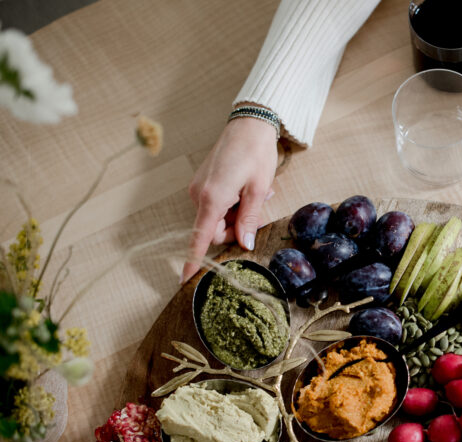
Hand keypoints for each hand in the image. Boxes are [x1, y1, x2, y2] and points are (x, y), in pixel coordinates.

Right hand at [182, 116, 278, 282]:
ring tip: (255, 194)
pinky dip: (231, 204)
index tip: (185, 280)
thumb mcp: (259, 190)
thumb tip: (244, 244)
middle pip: (214, 231)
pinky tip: (246, 189)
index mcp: (212, 198)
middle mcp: (199, 195)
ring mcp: (199, 188)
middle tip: (256, 210)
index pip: (200, 237)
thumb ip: (249, 219)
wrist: (249, 124)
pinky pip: (215, 206)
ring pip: (216, 219)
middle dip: (235, 229)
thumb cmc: (256, 154)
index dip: (194, 260)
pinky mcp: (202, 183)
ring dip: (236, 214)